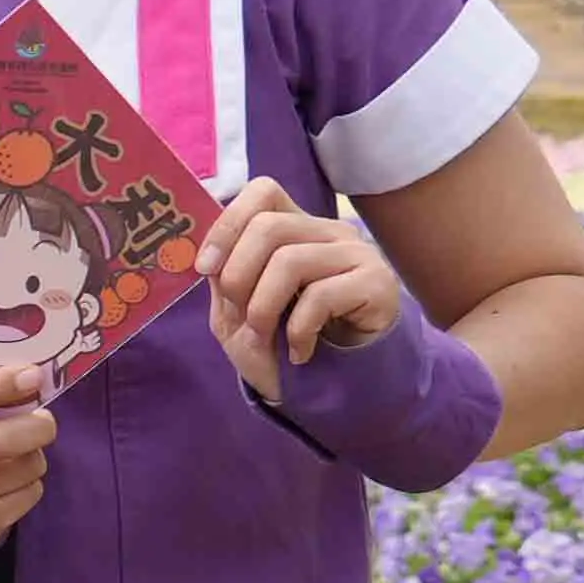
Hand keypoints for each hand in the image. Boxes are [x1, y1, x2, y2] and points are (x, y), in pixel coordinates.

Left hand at [200, 193, 403, 393]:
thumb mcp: (239, 315)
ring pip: (290, 261)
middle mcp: (329, 232)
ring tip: (266, 337)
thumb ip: (224, 279)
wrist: (334, 390)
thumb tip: (209, 256)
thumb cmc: (284, 347)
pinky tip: (301, 351)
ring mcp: (357, 254)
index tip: (205, 268)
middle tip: (242, 317)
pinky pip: (322, 295)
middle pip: (268, 227)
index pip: (263, 192)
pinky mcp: (378, 283)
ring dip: (263, 308)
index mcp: (295, 229)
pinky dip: (298, 331)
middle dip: (238, 277)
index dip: (227, 225)